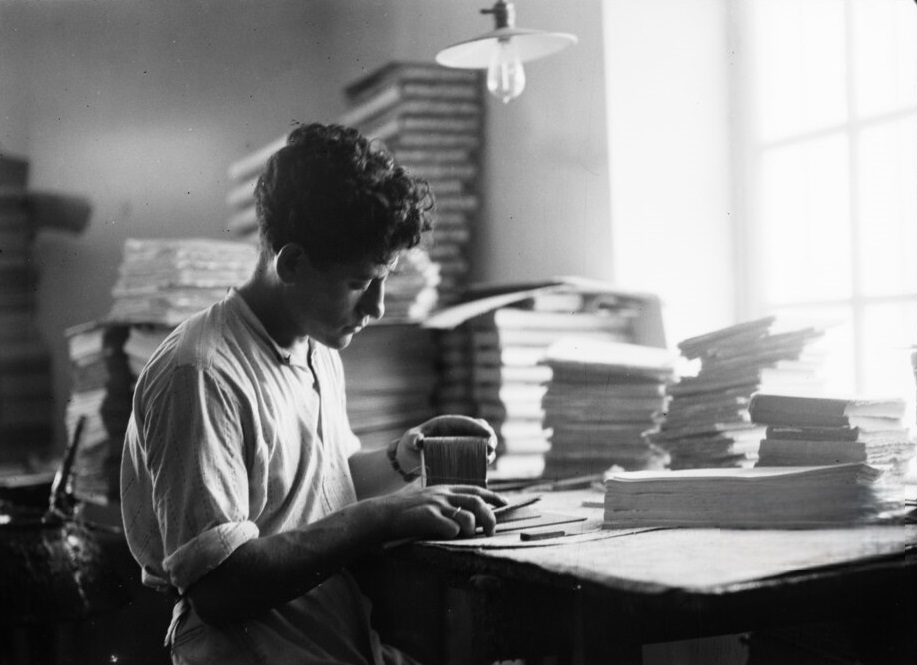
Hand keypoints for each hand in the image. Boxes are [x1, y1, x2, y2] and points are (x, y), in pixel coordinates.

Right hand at [380, 484, 506, 539]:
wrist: (384, 513)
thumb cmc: (408, 511)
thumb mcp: (430, 498)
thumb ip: (447, 502)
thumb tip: (468, 512)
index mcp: (445, 489)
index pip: (475, 489)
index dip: (492, 496)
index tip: (505, 503)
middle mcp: (443, 494)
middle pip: (476, 503)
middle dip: (490, 517)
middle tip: (492, 530)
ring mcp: (435, 505)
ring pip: (467, 516)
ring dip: (472, 528)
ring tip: (468, 535)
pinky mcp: (427, 517)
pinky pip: (449, 527)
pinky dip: (454, 533)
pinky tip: (448, 535)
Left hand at [399, 415, 497, 462]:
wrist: (410, 458)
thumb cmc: (410, 445)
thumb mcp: (409, 440)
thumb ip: (412, 438)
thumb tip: (418, 441)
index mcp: (447, 423)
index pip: (466, 422)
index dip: (478, 427)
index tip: (488, 434)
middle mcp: (458, 431)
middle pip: (479, 429)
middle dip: (489, 436)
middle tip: (491, 447)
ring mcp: (462, 443)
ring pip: (482, 442)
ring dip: (489, 449)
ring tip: (489, 458)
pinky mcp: (463, 455)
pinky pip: (478, 455)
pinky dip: (484, 458)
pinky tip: (486, 465)